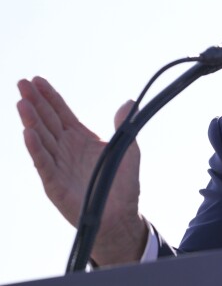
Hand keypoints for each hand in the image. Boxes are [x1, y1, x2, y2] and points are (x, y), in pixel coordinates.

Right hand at [17, 76, 147, 264]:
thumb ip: (124, 125)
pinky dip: (36, 148)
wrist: (120, 213)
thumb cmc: (122, 182)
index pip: (61, 113)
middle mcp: (66, 149)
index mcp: (81, 138)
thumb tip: (128, 102)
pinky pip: (43, 163)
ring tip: (21, 102)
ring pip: (41, 138)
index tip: (38, 80)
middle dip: (35, 102)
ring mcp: (58, 165)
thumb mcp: (128, 147)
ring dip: (31, 121)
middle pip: (47, 121)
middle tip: (21, 83)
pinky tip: (28, 133)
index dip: (50, 97)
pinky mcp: (55, 183)